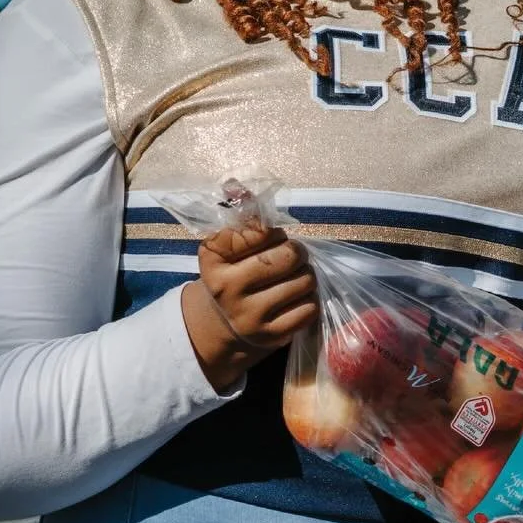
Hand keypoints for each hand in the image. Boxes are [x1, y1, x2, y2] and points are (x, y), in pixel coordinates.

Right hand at [180, 219, 318, 391]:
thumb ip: (240, 213)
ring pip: (305, 280)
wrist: (224, 323)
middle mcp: (225, 288)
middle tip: (289, 256)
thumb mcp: (230, 243)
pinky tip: (294, 298)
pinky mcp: (271, 336)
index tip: (266, 239)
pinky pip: (310, 307)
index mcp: (212, 258)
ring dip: (306, 273)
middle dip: (296, 251)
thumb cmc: (235, 271)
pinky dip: (310, 299)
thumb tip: (237, 185)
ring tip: (292, 276)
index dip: (272, 231)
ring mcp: (248, 316)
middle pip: (289, 255)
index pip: (260, 229)